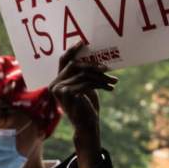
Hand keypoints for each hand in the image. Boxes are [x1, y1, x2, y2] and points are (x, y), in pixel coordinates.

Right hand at [49, 42, 116, 167]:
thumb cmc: (87, 106)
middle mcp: (54, 84)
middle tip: (108, 68)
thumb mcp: (86, 87)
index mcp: (58, 81)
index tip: (83, 42)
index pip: (63, 61)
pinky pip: (86, 82)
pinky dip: (100, 84)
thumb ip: (85, 75)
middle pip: (76, 66)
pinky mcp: (66, 93)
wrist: (87, 125)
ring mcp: (58, 89)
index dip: (72, 51)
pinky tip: (110, 88)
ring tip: (114, 82)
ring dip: (101, 78)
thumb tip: (96, 60)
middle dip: (94, 67)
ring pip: (84, 74)